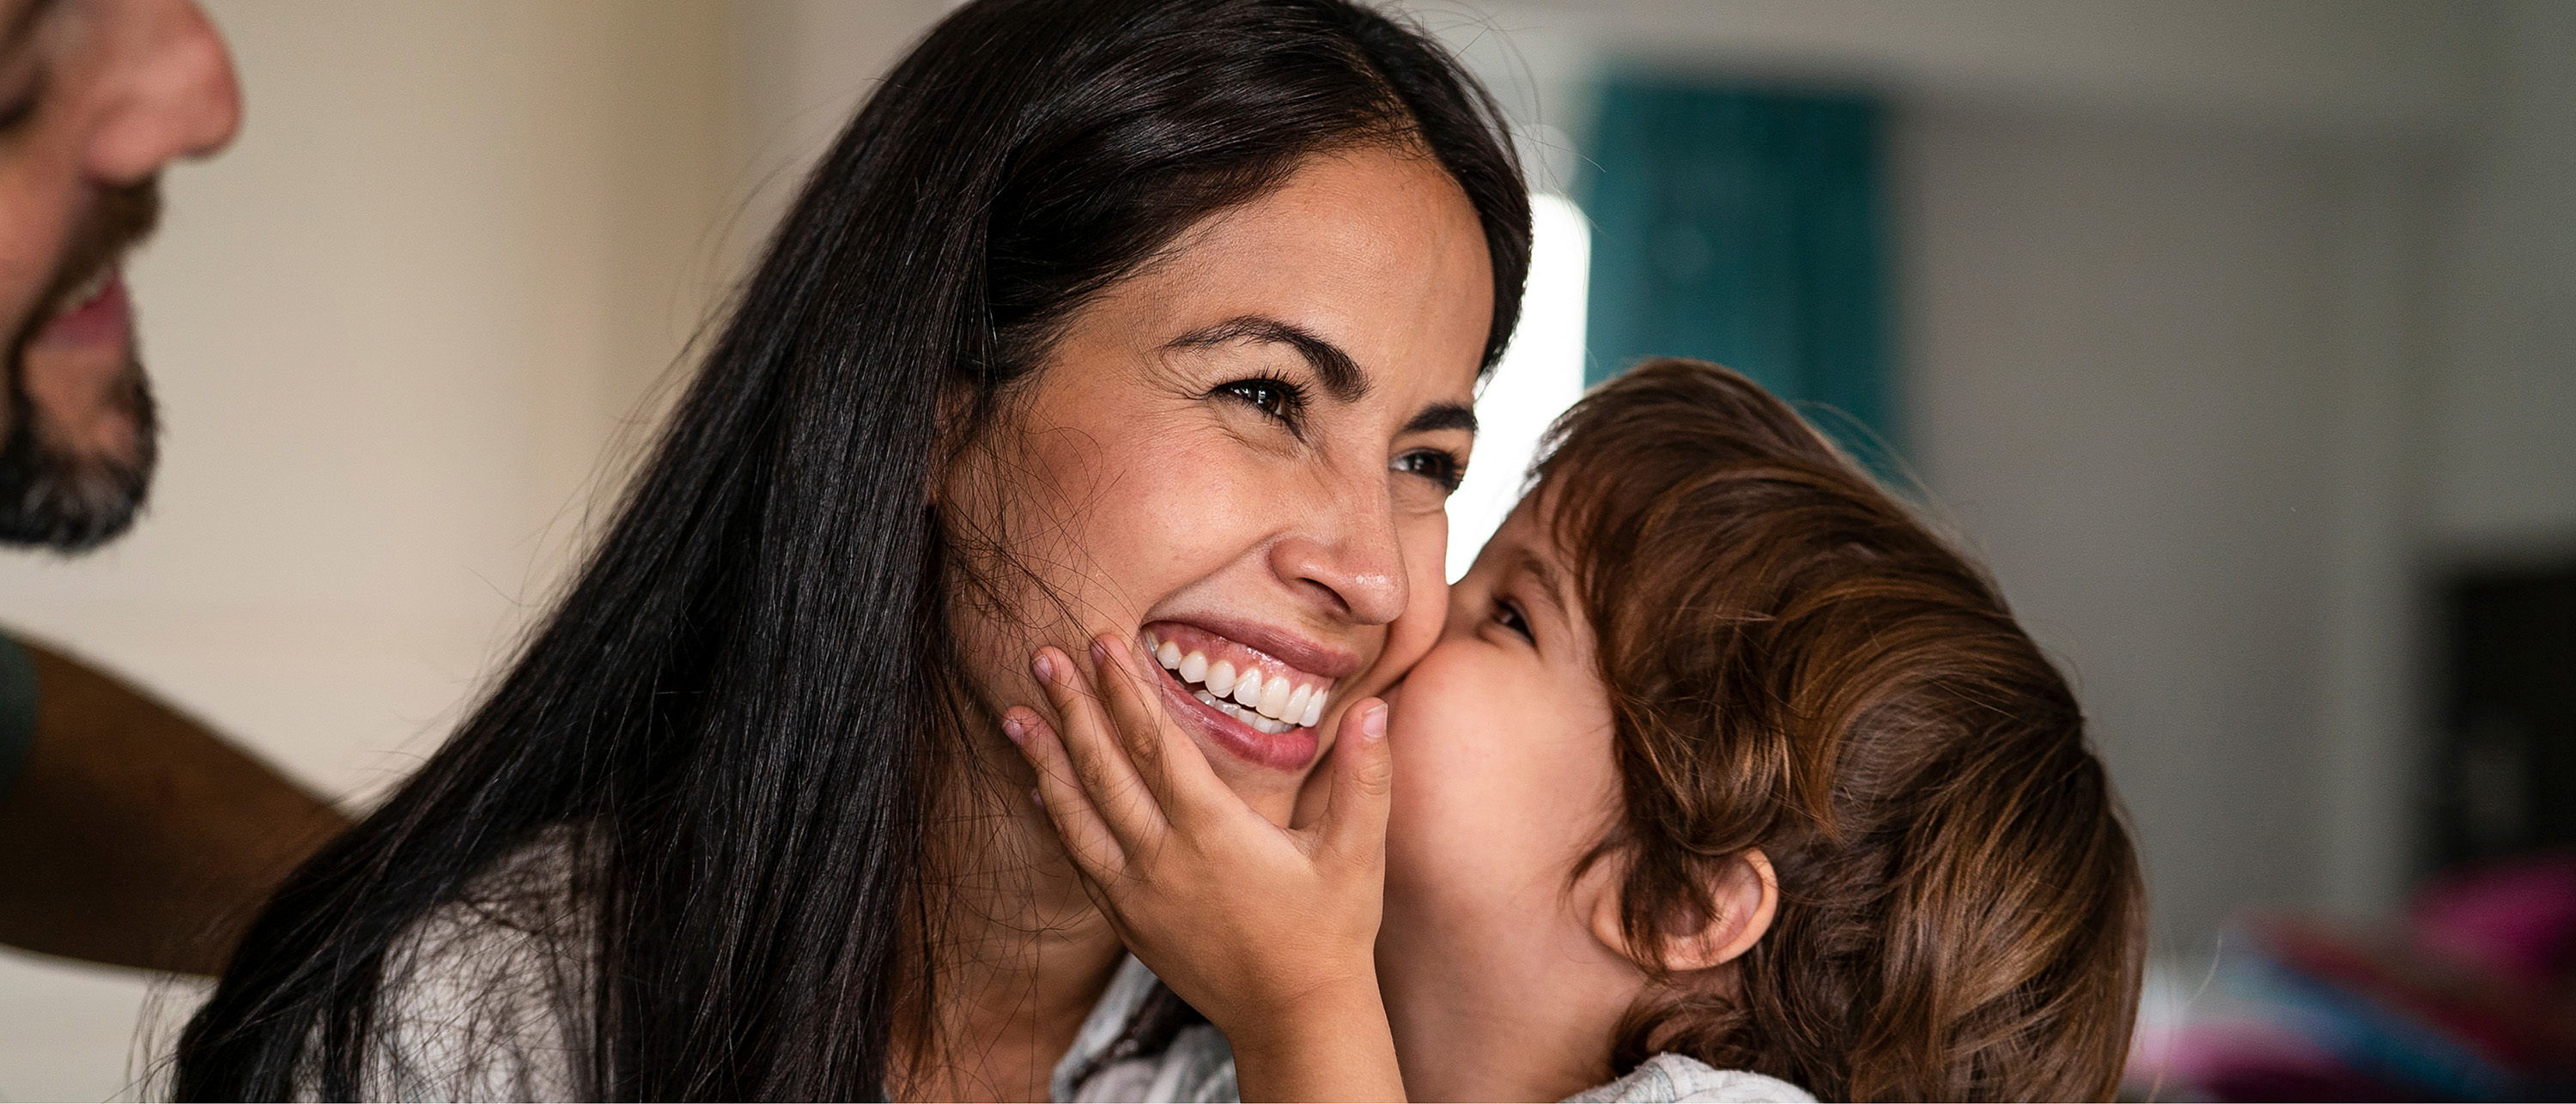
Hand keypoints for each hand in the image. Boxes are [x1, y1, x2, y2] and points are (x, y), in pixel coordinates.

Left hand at [1005, 633, 1403, 1101]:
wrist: (1294, 1016)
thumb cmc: (1331, 931)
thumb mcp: (1359, 853)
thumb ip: (1366, 777)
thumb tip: (1378, 708)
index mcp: (1214, 832)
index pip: (1157, 744)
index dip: (1125, 690)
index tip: (1102, 643)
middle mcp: (1162, 859)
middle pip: (1104, 769)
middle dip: (1073, 707)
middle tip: (1043, 656)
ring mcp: (1137, 893)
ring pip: (1077, 813)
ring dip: (1044, 759)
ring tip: (1016, 713)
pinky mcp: (1127, 921)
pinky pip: (1079, 859)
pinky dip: (1057, 818)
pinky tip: (1040, 789)